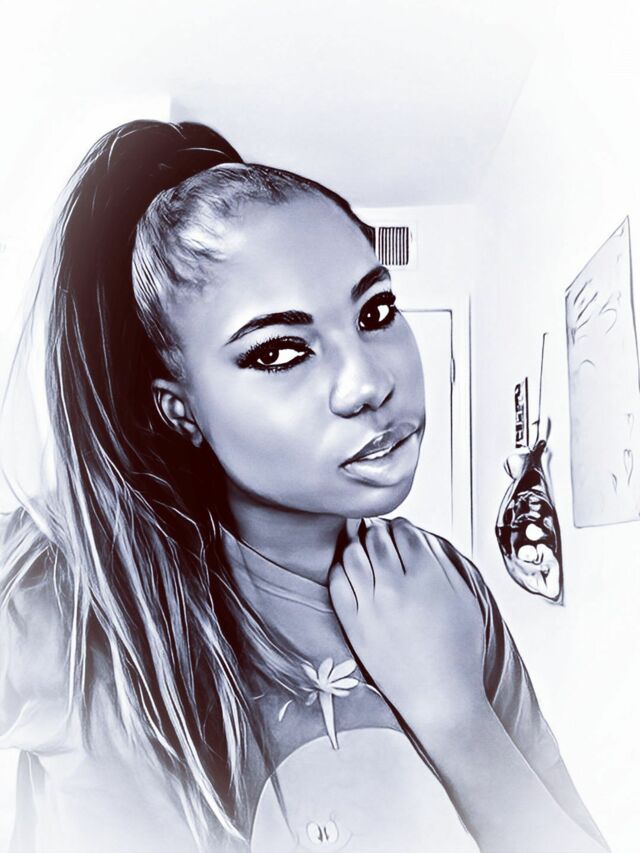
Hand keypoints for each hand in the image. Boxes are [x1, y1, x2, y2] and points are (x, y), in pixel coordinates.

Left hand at [329, 517, 486, 726]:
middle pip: (376, 537)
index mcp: (427, 577)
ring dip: (357, 544)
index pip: (404, 531)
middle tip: (380, 534)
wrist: (439, 696)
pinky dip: (341, 568)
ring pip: (353, 554)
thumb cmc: (457, 651)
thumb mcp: (465, 598)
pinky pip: (337, 581)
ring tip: (365, 548)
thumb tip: (419, 537)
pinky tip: (350, 570)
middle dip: (378, 530)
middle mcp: (395, 587)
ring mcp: (371, 605)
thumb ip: (441, 562)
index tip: (401, 531)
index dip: (402, 526)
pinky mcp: (353, 624)